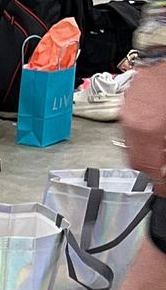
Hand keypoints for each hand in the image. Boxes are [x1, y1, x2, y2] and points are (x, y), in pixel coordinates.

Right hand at [122, 58, 165, 190]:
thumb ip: (164, 151)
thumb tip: (162, 169)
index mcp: (147, 130)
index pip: (147, 170)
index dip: (158, 184)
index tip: (162, 189)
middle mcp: (131, 122)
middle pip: (135, 160)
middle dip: (150, 170)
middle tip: (160, 176)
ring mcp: (127, 111)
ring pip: (132, 143)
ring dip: (146, 152)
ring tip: (159, 155)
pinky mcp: (130, 101)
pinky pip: (132, 126)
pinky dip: (143, 135)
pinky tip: (155, 134)